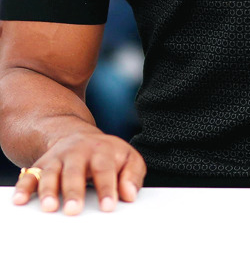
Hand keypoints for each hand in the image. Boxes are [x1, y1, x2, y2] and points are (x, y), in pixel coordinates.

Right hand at [12, 129, 146, 214]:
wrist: (78, 136)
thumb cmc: (106, 154)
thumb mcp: (127, 157)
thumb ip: (133, 175)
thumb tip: (130, 194)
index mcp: (102, 150)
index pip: (105, 169)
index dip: (107, 188)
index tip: (108, 206)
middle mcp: (78, 152)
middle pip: (75, 171)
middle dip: (74, 191)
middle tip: (75, 210)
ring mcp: (58, 158)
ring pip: (51, 173)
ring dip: (49, 190)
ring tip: (50, 207)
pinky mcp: (41, 165)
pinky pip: (30, 175)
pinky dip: (24, 187)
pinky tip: (20, 200)